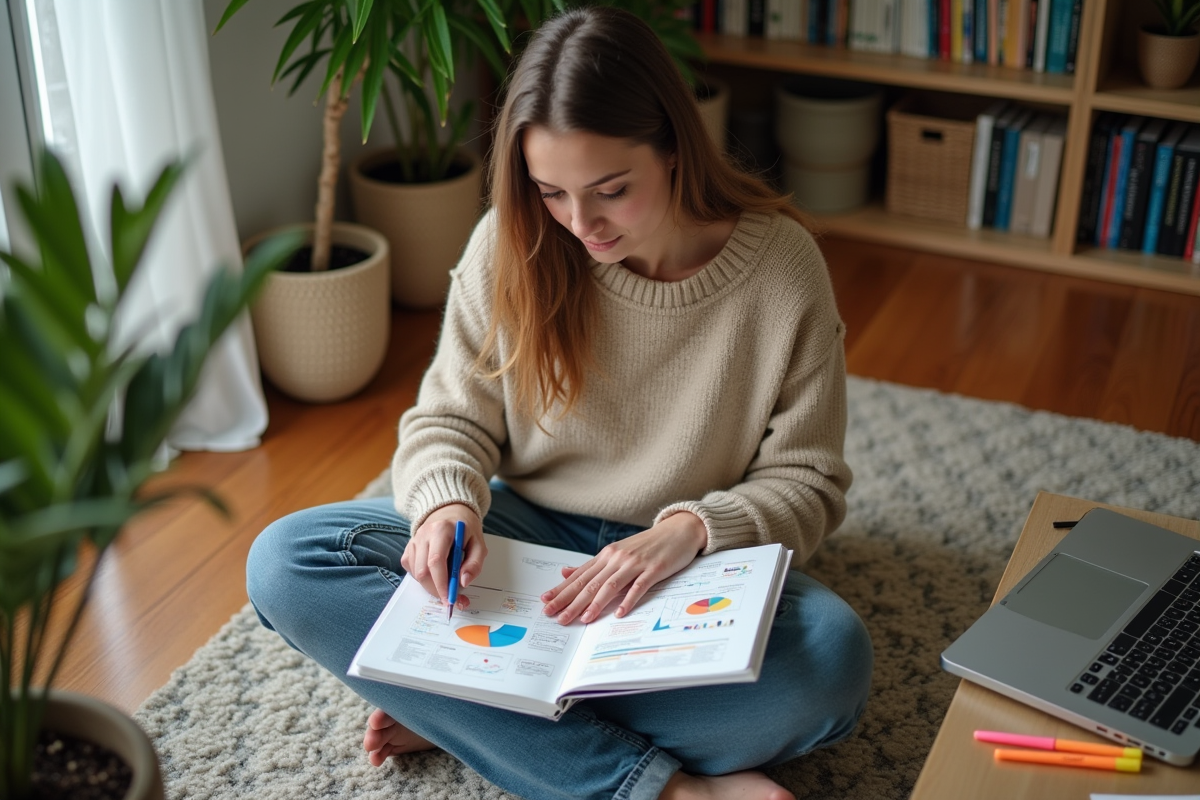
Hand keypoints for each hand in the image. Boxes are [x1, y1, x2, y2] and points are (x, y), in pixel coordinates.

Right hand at [401, 504, 485, 610]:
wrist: (451, 511)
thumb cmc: (466, 529)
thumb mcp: (479, 544)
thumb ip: (474, 564)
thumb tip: (463, 582)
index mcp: (442, 530)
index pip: (436, 562)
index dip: (441, 584)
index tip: (450, 599)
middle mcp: (424, 534)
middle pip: (423, 571)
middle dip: (436, 589)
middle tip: (451, 598)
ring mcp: (414, 540)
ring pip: (416, 573)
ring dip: (430, 585)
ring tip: (446, 584)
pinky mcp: (409, 547)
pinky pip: (411, 569)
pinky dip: (423, 577)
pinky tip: (435, 573)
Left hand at [540, 512, 706, 624]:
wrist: (678, 530)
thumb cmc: (647, 545)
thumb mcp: (617, 552)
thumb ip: (592, 565)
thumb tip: (565, 571)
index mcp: (606, 555)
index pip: (579, 576)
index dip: (561, 589)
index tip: (545, 602)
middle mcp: (617, 558)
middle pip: (590, 583)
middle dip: (571, 601)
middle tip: (555, 616)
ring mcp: (635, 563)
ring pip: (610, 585)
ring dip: (595, 604)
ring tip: (582, 619)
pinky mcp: (654, 569)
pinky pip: (639, 587)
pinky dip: (628, 600)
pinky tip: (619, 612)